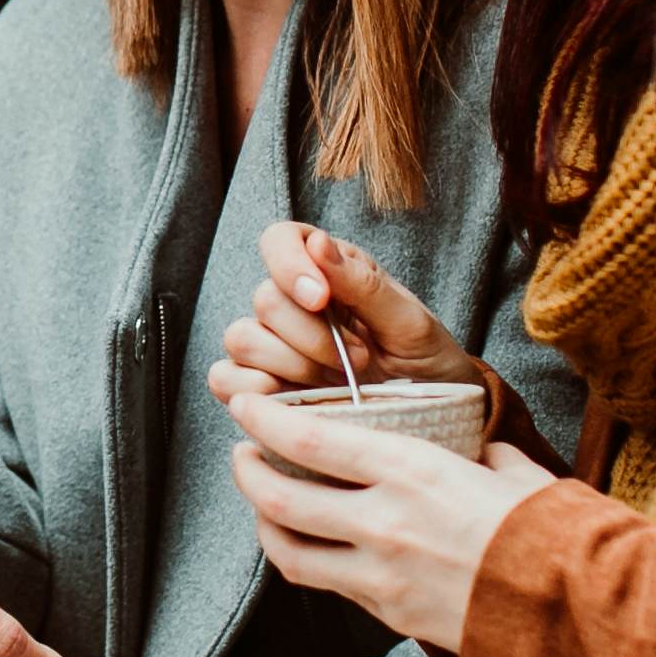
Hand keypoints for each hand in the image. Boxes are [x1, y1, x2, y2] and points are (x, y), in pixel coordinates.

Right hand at [210, 221, 478, 406]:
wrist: (429, 416)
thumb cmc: (424, 361)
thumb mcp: (410, 321)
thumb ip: (364, 284)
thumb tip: (318, 244)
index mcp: (326, 268)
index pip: (279, 240)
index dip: (289, 264)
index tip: (320, 299)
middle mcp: (291, 301)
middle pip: (264, 299)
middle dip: (312, 336)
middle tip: (359, 359)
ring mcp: (270, 344)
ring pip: (242, 339)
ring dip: (292, 364)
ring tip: (336, 382)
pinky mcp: (257, 386)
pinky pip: (226, 379)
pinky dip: (257, 390)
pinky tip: (299, 397)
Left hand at [223, 391, 558, 651]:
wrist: (578, 616)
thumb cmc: (556, 534)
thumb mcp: (514, 472)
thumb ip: (480, 456)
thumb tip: (476, 450)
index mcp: (414, 472)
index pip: (309, 439)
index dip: (263, 420)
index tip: (245, 405)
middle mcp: (384, 523)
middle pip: (280, 498)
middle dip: (248, 472)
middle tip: (243, 453)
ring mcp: (381, 576)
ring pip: (290, 551)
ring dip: (265, 523)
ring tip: (264, 501)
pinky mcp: (389, 615)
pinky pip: (329, 584)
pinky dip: (307, 558)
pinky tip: (311, 542)